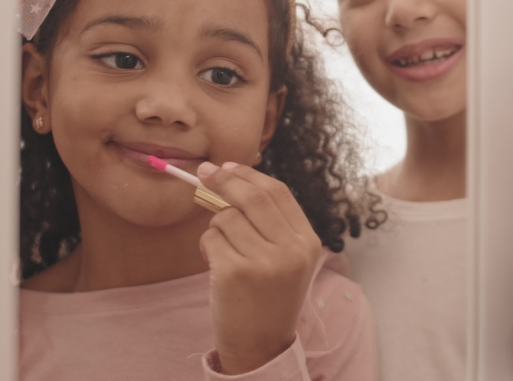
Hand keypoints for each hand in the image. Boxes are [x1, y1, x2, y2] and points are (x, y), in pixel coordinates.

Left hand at [197, 162, 322, 374]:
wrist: (262, 346)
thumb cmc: (268, 297)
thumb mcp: (286, 259)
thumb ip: (270, 223)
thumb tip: (230, 177)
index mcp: (308, 242)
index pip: (279, 192)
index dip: (250, 175)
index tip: (228, 165)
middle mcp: (291, 250)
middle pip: (253, 196)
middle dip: (224, 179)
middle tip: (204, 172)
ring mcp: (264, 262)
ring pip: (226, 218)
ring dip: (215, 226)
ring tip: (222, 251)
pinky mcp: (235, 273)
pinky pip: (211, 239)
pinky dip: (207, 246)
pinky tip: (216, 266)